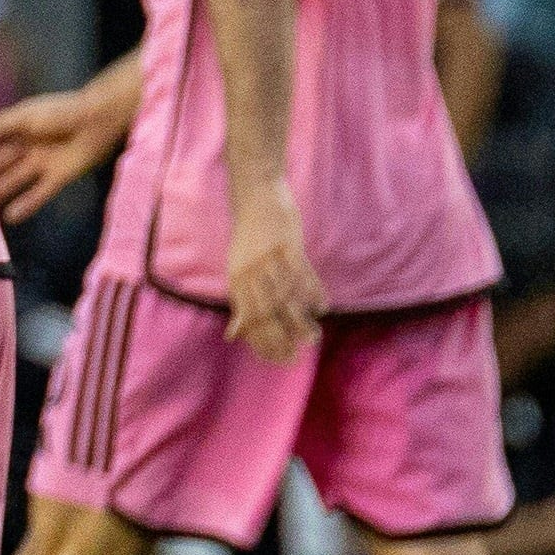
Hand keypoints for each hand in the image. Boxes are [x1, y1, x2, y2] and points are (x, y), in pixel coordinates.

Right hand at [0, 81, 124, 223]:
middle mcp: (25, 147)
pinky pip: (38, 193)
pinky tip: (10, 217)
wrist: (100, 119)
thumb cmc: (61, 111)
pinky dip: (25, 205)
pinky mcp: (58, 177)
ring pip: (13, 180)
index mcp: (15, 128)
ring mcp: (40, 163)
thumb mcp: (24, 115)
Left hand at [224, 179, 320, 365]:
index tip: (278, 358)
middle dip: (280, 337)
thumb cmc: (250, 238)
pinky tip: (322, 307)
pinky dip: (313, 292)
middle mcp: (248, 272)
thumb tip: (232, 335)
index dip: (261, 341)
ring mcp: (267, 259)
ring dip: (300, 320)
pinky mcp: (287, 245)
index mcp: (236, 280)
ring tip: (313, 338)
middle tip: (297, 354)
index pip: (247, 319)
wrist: (256, 196)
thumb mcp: (238, 271)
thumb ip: (240, 303)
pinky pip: (301, 274)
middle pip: (265, 312)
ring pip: (285, 297)